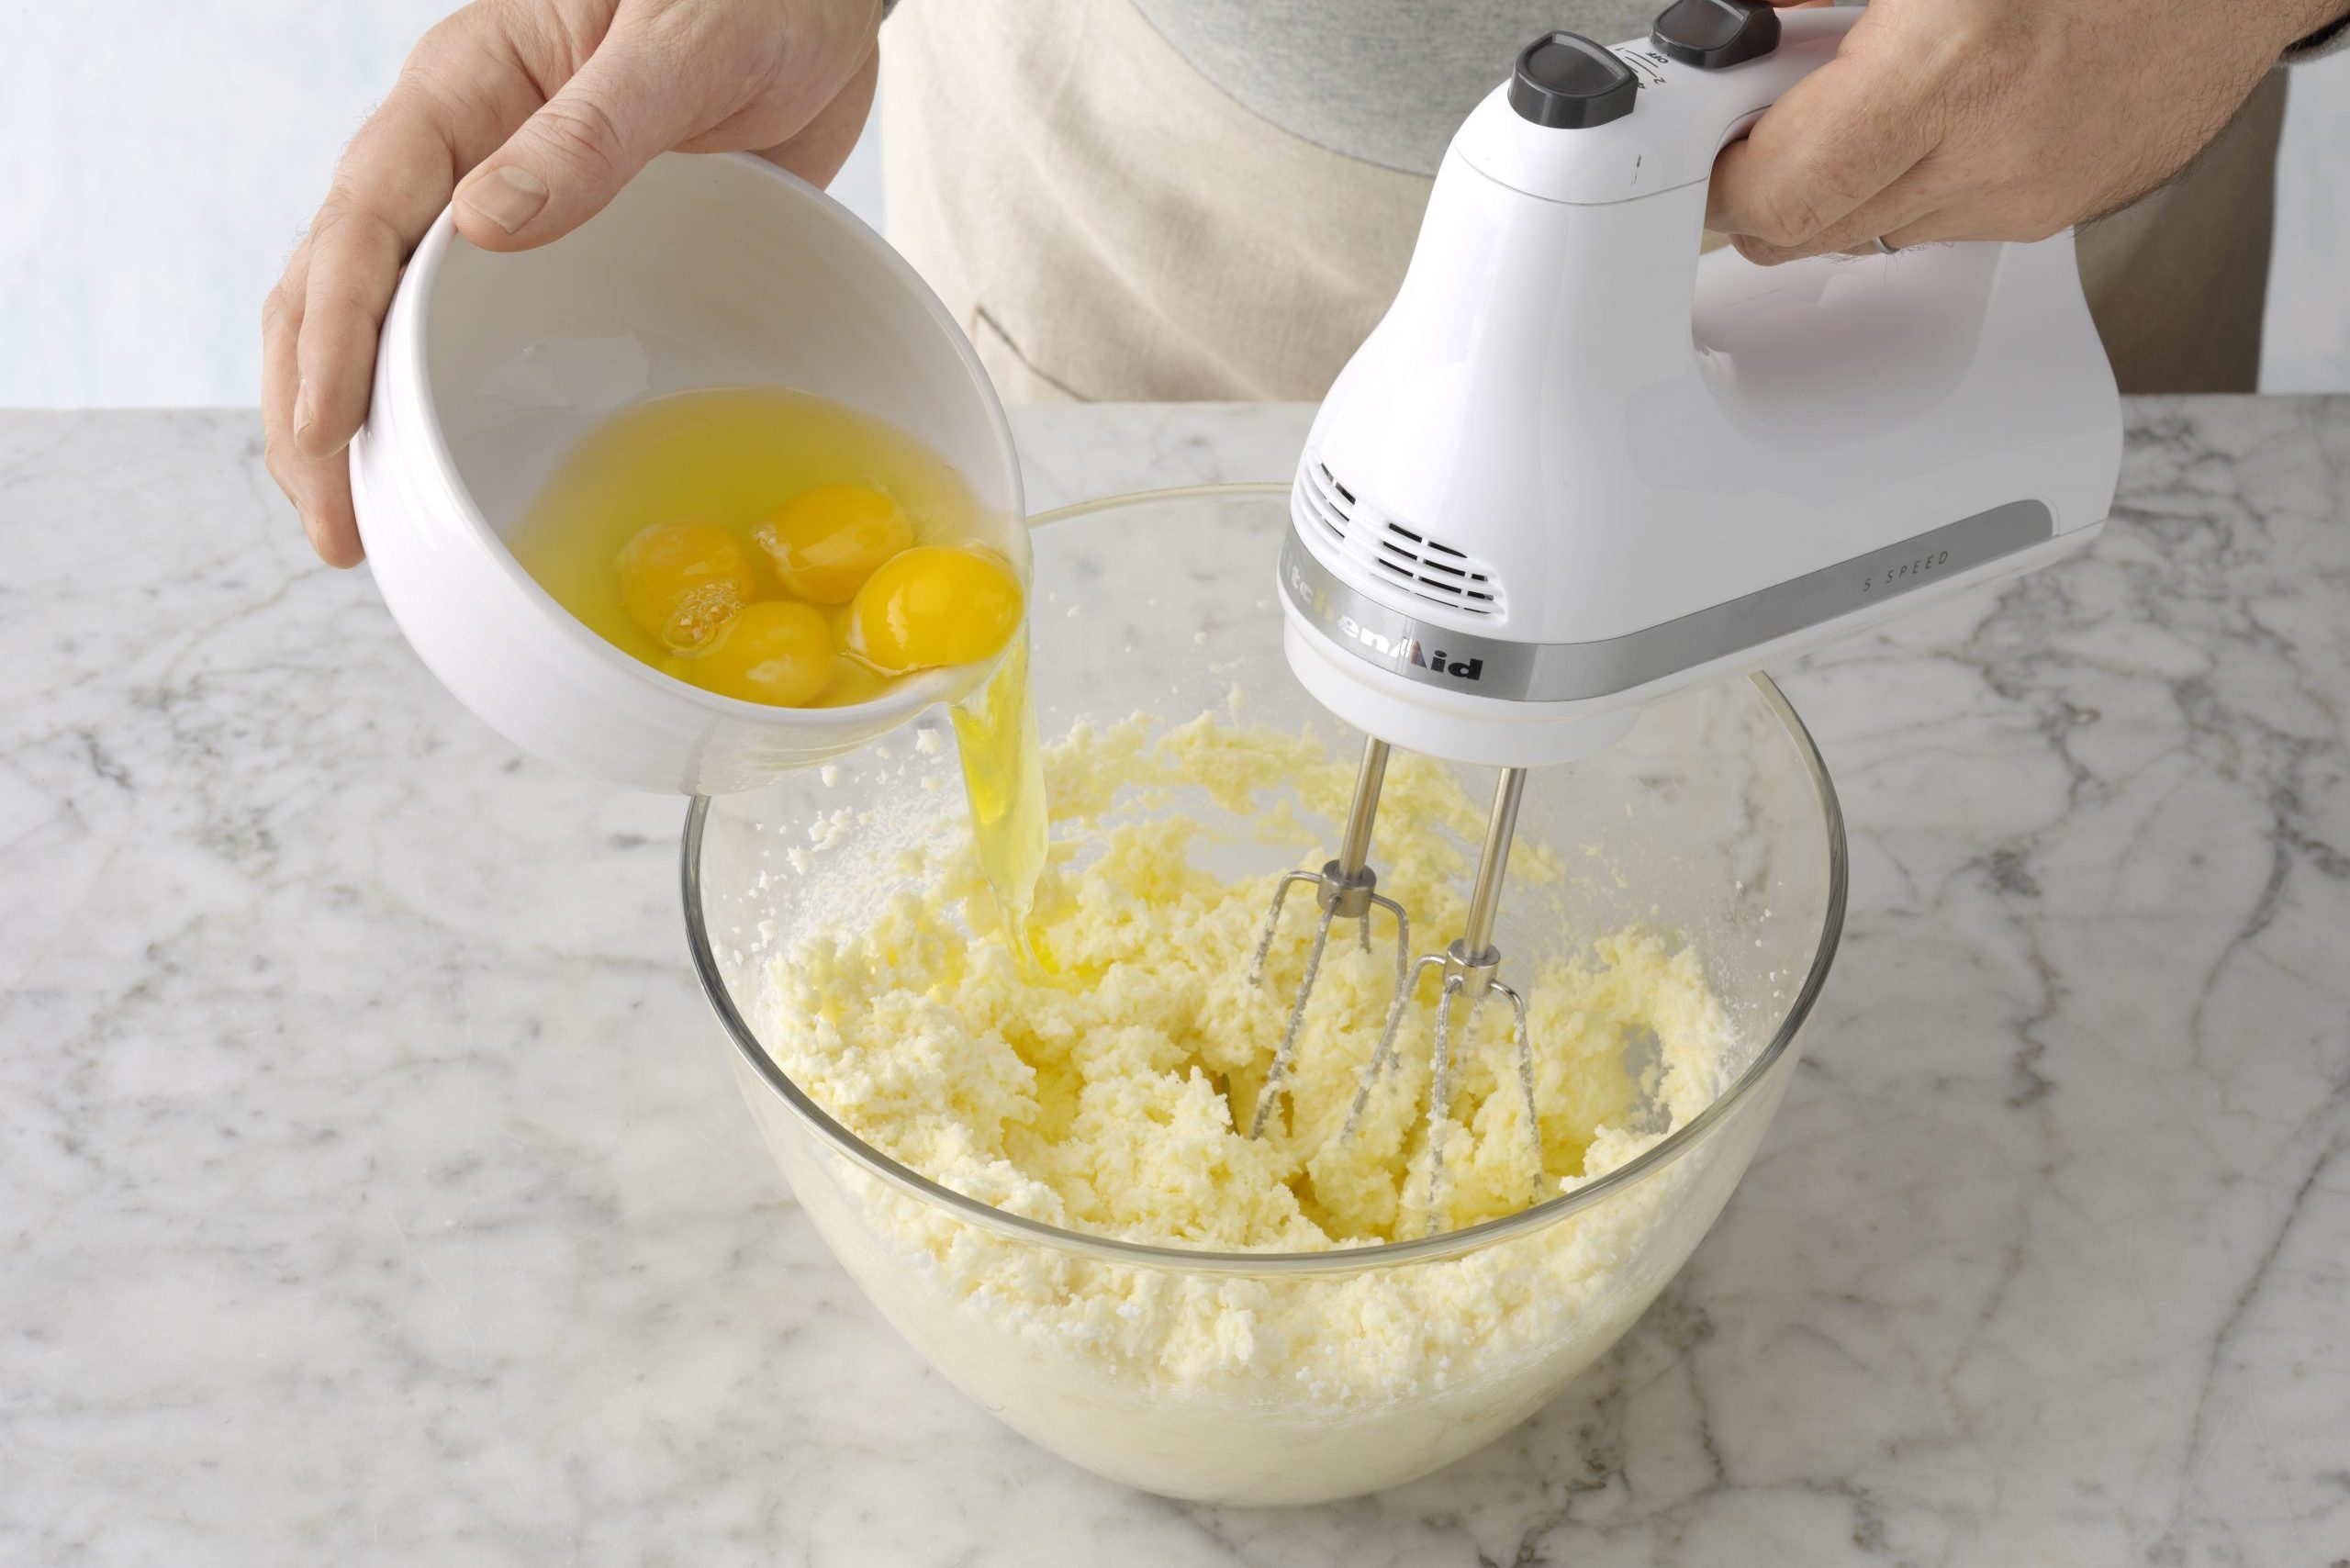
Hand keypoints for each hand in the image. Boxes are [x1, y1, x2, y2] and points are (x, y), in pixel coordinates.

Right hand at [264, 0, 880, 565]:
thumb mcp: (681, 49)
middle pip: (342, 282)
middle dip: (317, 407)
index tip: (326, 428)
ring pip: (390, 320)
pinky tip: (439, 480)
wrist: (823, 0)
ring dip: (364, 424)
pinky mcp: (564, 253)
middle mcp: (462, 149)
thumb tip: (482, 229)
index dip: (335, 328)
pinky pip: (476, 335)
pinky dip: (444, 404)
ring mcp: (504, 205)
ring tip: (355, 530)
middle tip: (332, 529)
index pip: (366, 213)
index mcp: (467, 84)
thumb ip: (590, 133)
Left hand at [1707, 0, 2349, 264]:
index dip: (1717, 176)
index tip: (1703, 140)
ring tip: (1872, 96)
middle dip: (1765, 182)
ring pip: (1869, 236)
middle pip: (1807, 232)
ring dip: (1843, 182)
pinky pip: (1944, 223)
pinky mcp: (2061, 212)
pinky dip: (1917, 178)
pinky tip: (1939, 114)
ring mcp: (2030, 192)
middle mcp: (1991, 147)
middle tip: (1767, 113)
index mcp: (1950, 66)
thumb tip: (1735, 21)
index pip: (1776, 193)